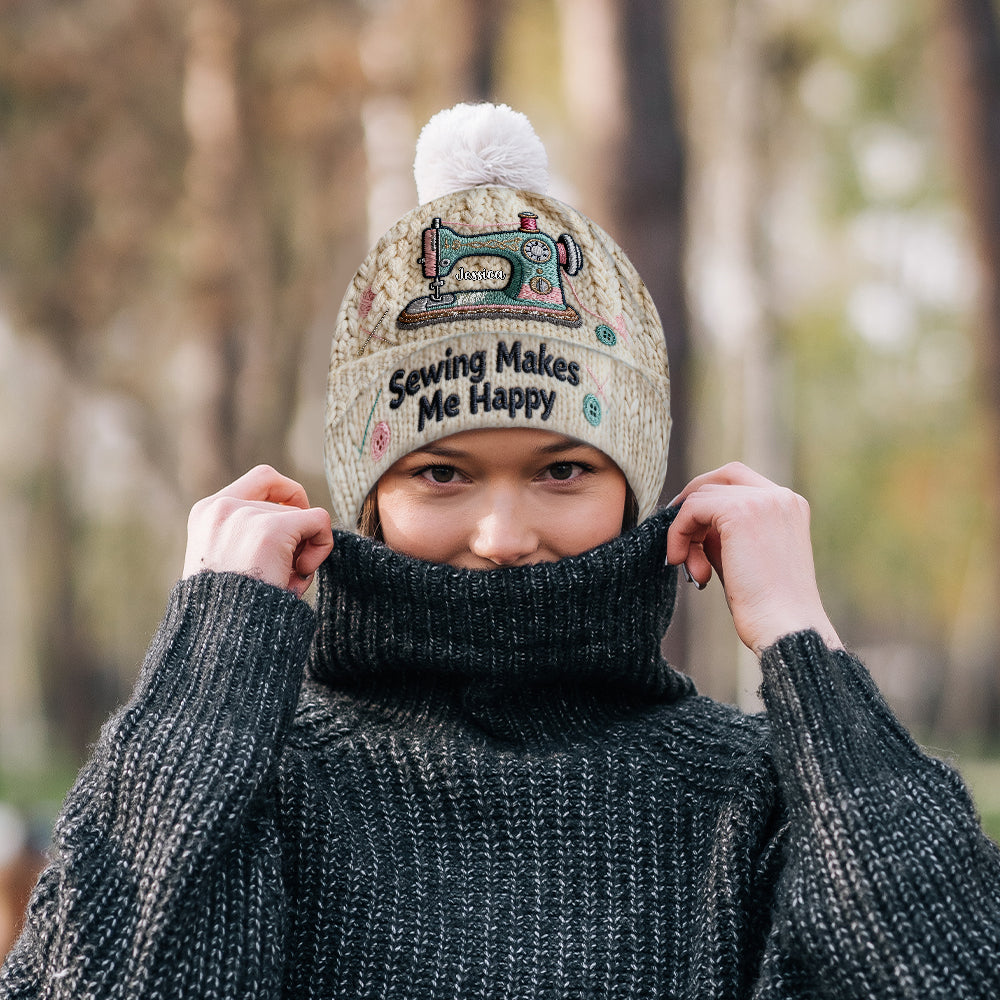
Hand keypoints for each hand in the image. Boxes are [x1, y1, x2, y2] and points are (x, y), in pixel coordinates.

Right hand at [183, 465, 333, 598]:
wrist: (221, 637)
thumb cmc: (230, 611)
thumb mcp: (228, 562)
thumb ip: (249, 535)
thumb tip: (304, 517)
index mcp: (206, 513)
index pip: (262, 479)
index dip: (288, 496)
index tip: (294, 526)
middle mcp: (222, 507)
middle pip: (286, 503)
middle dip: (294, 537)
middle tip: (284, 572)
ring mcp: (246, 516)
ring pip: (303, 517)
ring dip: (303, 551)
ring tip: (283, 582)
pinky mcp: (271, 530)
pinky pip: (319, 522)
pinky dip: (322, 546)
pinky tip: (300, 574)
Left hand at [667, 462, 841, 655]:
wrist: (785, 628)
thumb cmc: (766, 606)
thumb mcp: (743, 558)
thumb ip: (722, 533)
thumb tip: (691, 522)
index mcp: (789, 506)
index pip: (740, 481)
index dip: (708, 499)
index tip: (690, 530)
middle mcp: (780, 497)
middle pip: (721, 477)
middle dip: (693, 504)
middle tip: (678, 537)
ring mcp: (763, 501)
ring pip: (702, 495)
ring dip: (686, 531)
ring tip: (693, 570)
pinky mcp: (741, 512)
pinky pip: (692, 509)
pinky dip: (678, 533)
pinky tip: (680, 561)